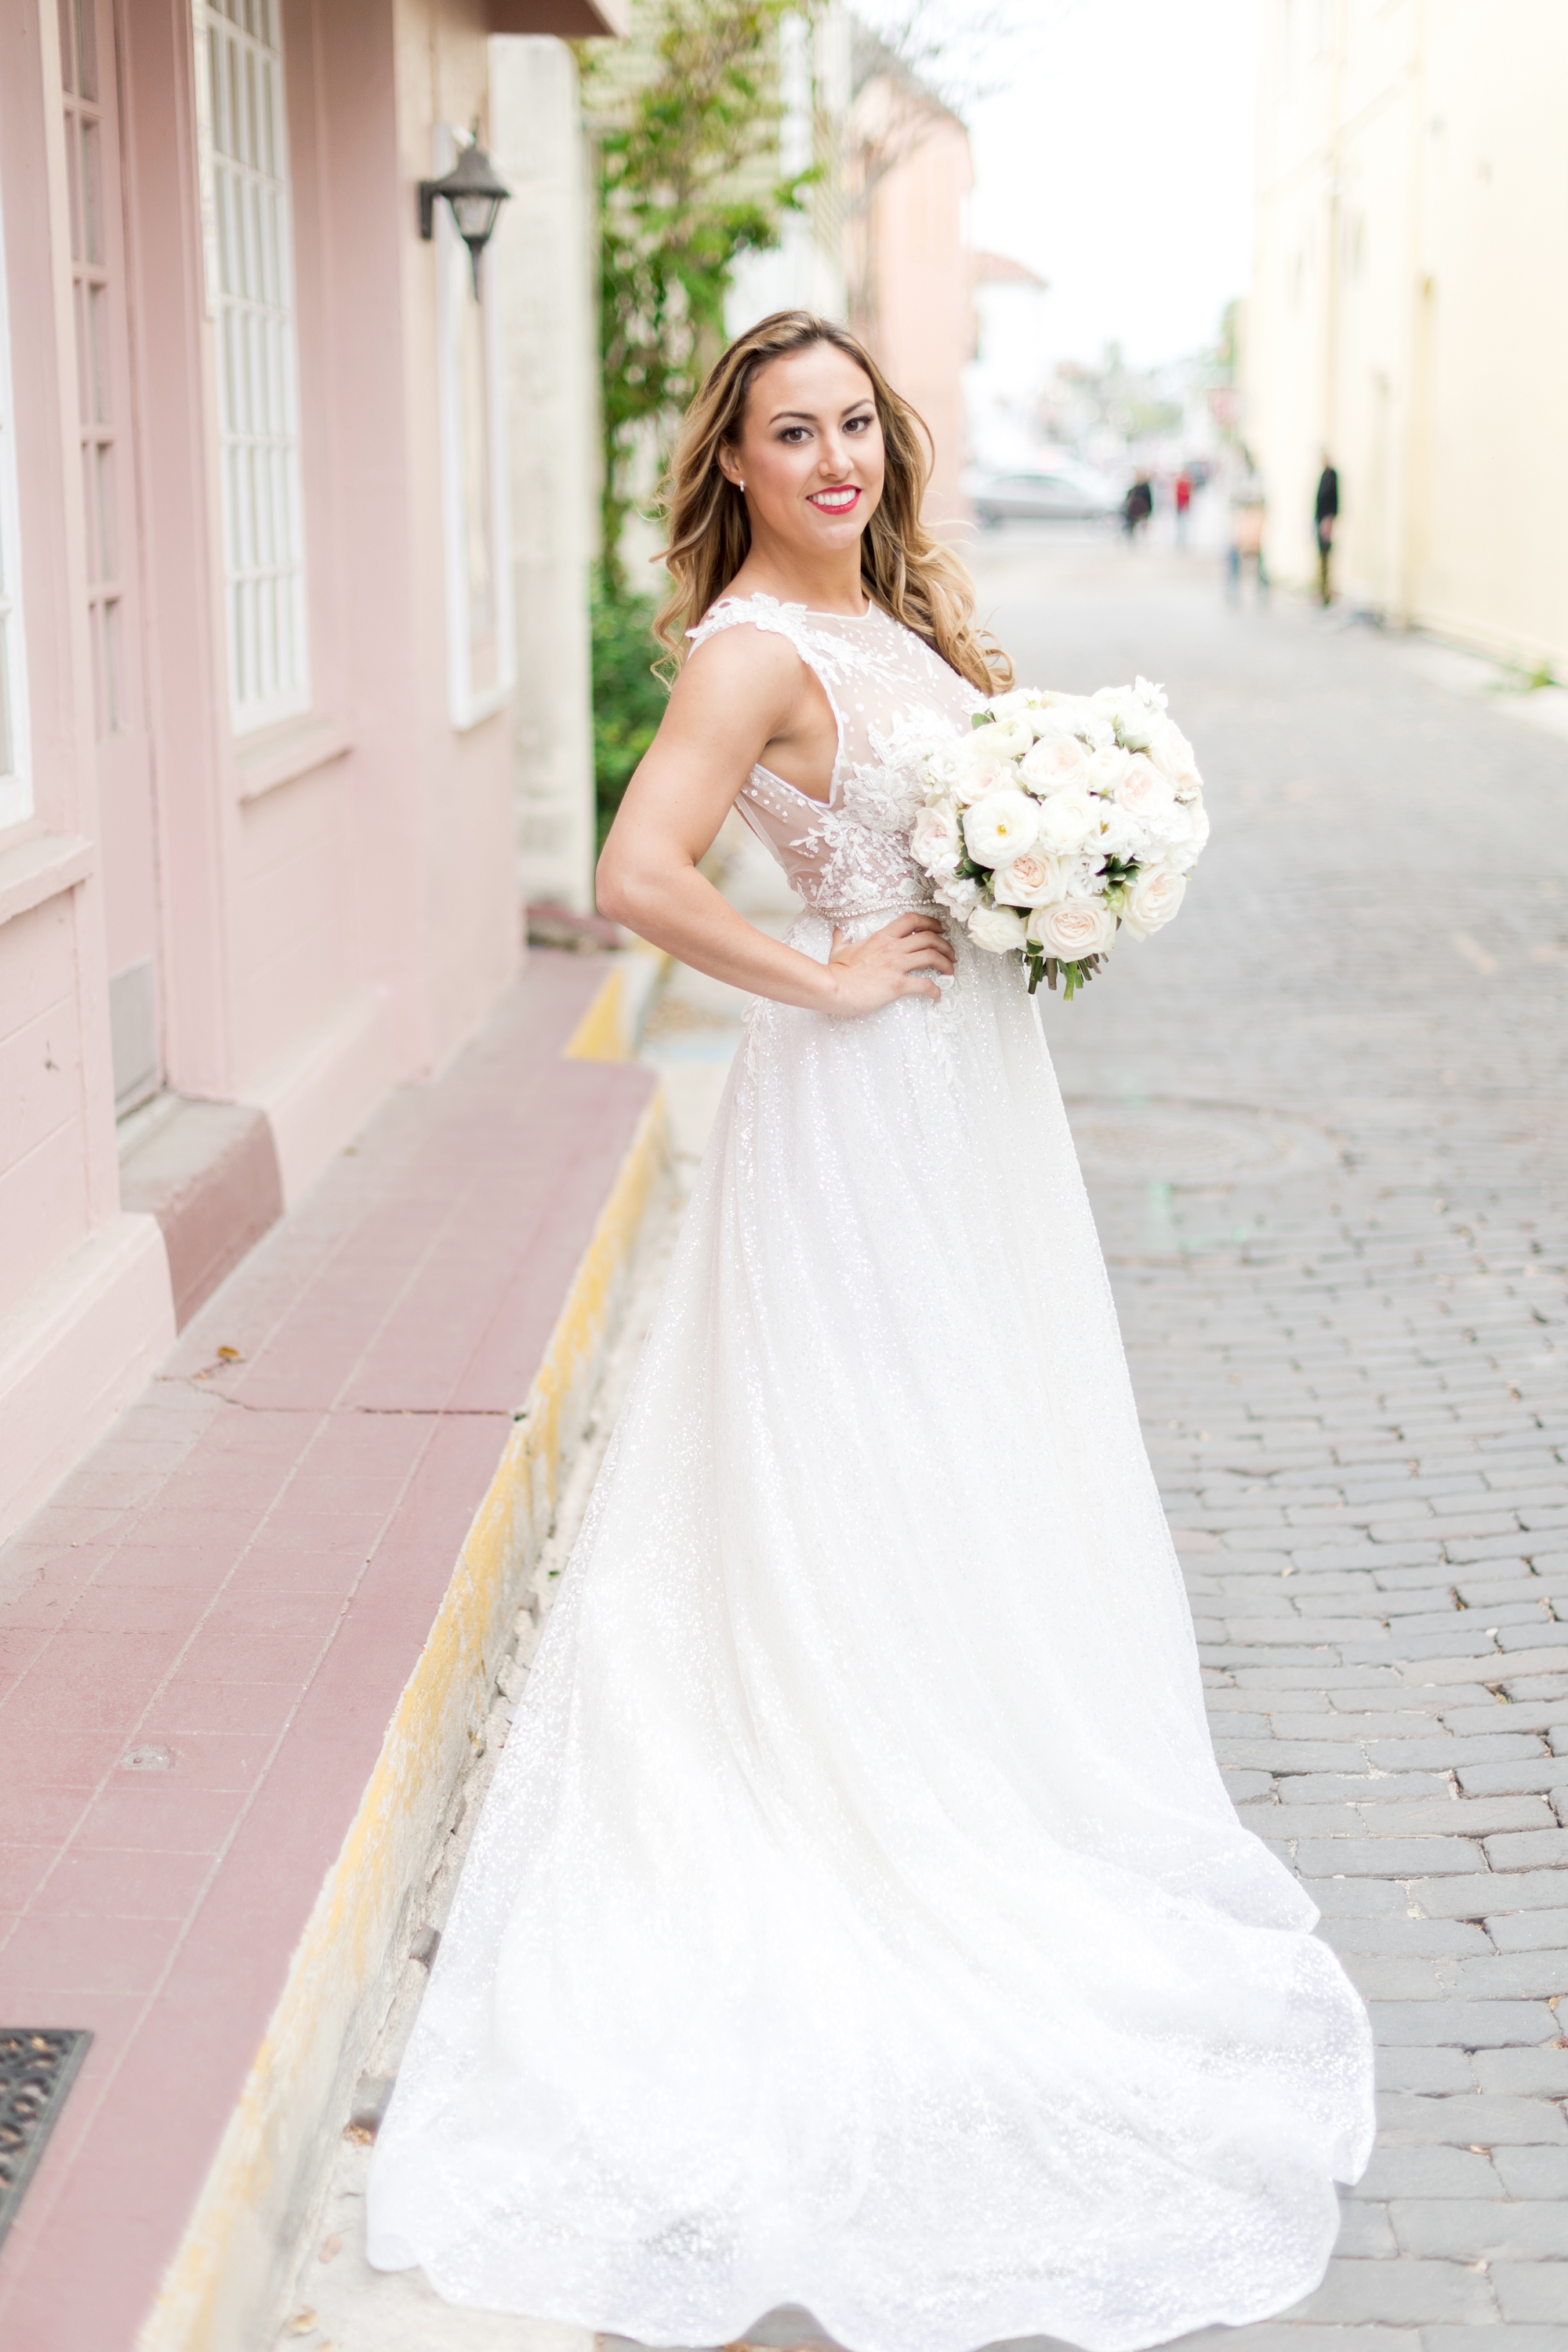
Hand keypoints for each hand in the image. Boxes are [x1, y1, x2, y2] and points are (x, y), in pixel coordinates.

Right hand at [821, 911, 954, 1015]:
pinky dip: (935, 990)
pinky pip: (924, 985)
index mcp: (882, 938)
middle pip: (929, 937)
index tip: (940, 929)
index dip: (931, 922)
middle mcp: (893, 948)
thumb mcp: (839, 949)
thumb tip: (838, 931)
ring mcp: (896, 965)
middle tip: (951, 953)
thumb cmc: (836, 971)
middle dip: (945, 944)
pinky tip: (937, 996)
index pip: (912, 920)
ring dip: (946, 963)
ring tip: (950, 971)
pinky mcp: (897, 985)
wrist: (832, 988)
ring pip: (931, 956)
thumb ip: (841, 938)